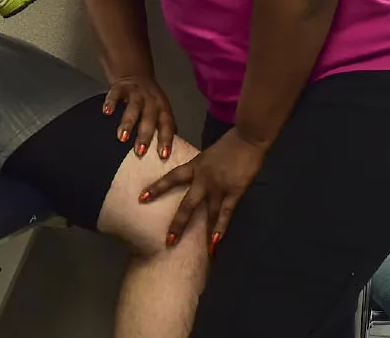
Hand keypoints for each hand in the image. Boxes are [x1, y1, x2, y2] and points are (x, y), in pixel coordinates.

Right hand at [103, 73, 176, 160]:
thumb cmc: (149, 102)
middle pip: (149, 118)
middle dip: (145, 136)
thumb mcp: (160, 112)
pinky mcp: (121, 87)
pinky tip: (106, 112)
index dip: (166, 140)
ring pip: (133, 108)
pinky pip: (115, 94)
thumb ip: (163, 128)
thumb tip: (167, 155)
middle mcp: (151, 100)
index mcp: (163, 108)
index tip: (163, 155)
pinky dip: (111, 102)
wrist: (136, 75)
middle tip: (139, 152)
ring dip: (128, 123)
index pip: (167, 125)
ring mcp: (136, 93)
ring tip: (122, 138)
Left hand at [140, 129, 269, 254]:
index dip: (157, 187)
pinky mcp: (234, 192)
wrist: (248, 138)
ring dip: (202, 233)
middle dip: (178, 223)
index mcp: (195, 166)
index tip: (141, 198)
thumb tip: (194, 181)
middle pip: (187, 204)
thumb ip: (201, 169)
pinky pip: (226, 213)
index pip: (171, 178)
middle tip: (168, 240)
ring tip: (198, 251)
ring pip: (207, 213)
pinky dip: (220, 228)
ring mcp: (219, 187)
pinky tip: (215, 242)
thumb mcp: (207, 155)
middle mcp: (203, 179)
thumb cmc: (228, 145)